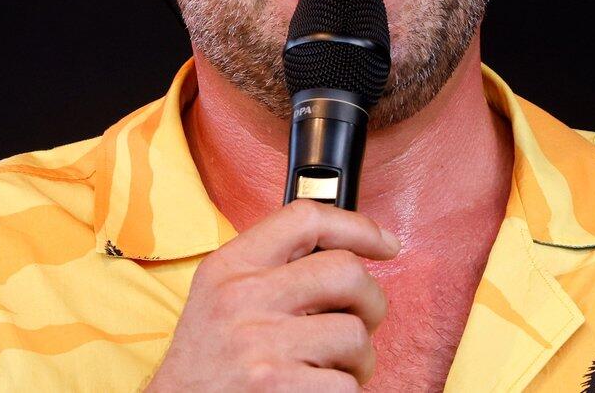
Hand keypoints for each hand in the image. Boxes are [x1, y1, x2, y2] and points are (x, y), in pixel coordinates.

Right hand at [145, 198, 400, 391]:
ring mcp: (260, 344)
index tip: (386, 245)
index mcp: (230, 266)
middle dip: (371, 302)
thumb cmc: (208, 361)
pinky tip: (317, 390)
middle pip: (347, 273)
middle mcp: (243, 297)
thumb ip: (271, 269)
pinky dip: (344, 391)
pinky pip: (347, 384)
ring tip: (332, 368)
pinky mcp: (278, 386)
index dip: (358, 227)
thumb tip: (349, 255)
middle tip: (362, 323)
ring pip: (354, 334)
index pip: (305, 219)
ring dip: (358, 359)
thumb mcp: (220, 297)